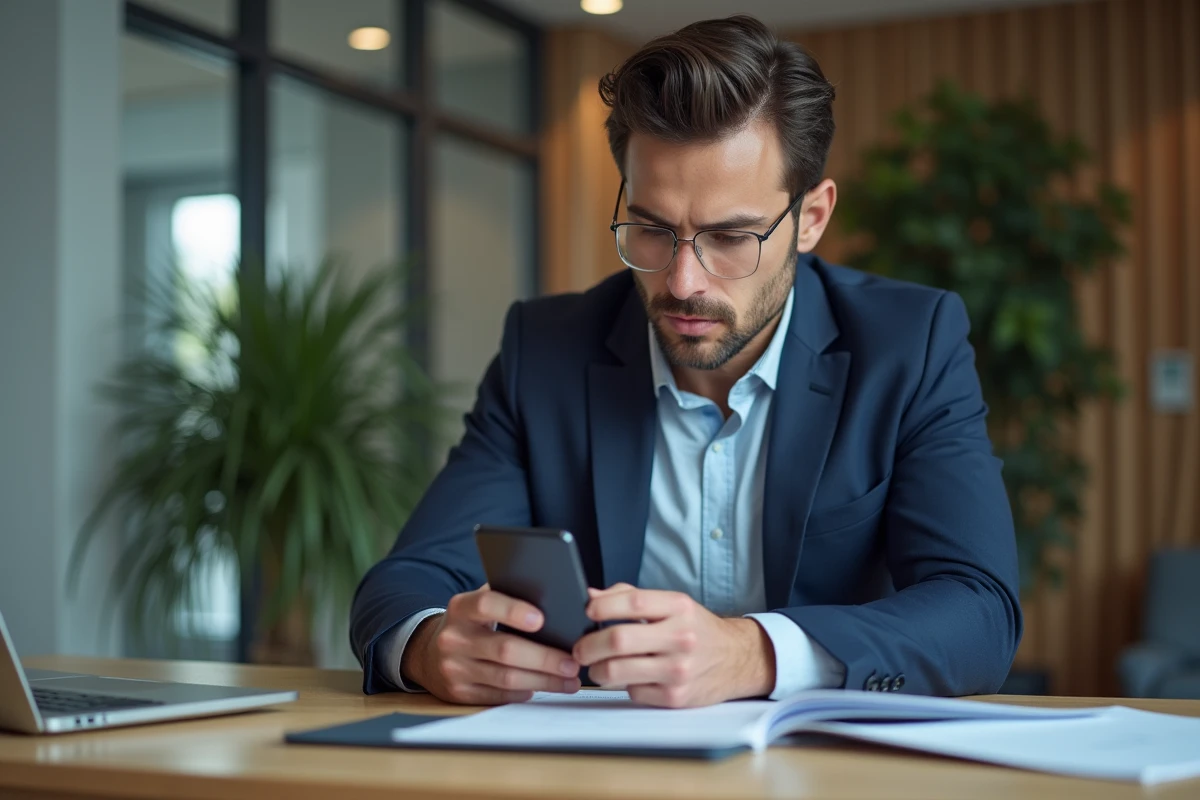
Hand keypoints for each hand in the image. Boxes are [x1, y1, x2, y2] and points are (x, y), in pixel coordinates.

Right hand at [402, 584, 581, 704]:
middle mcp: (454, 638)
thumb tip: (561, 599)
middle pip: (505, 649)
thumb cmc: (471, 624)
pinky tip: (544, 688)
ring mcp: (454, 668)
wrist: (429, 654)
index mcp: (461, 608)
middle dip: (544, 657)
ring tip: (569, 680)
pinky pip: (499, 695)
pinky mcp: (459, 693)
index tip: (541, 619)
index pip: (487, 605)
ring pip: (506, 678)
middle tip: (573, 662)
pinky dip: (525, 692)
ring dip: (543, 681)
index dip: (513, 611)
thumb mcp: (480, 604)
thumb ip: (510, 596)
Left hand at [572, 584, 775, 707]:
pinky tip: (633, 678)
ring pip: (617, 671)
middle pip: (619, 639)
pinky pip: (632, 692)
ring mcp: (678, 670)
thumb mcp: (672, 604)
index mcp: (679, 607)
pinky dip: (624, 686)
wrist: (736, 659)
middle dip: (588, 645)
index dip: (602, 606)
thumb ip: (630, 597)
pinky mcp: (675, 697)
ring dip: (597, 670)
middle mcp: (681, 637)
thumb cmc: (696, 629)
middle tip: (580, 649)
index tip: (588, 611)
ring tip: (598, 666)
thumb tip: (591, 597)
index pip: (632, 602)